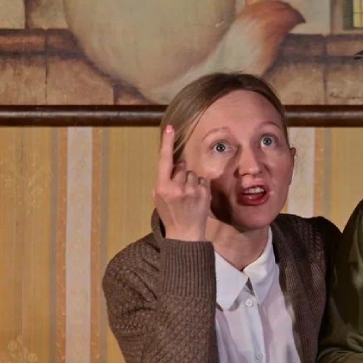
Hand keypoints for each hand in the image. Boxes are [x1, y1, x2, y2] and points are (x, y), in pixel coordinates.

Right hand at [154, 125, 210, 240]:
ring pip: (192, 173)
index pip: (164, 160)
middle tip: (180, 191)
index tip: (170, 128)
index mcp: (162, 187)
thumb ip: (164, 179)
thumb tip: (176, 164)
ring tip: (188, 197)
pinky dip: (200, 187)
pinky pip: (202, 180)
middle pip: (181, 166)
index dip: (167, 143)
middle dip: (181, 174)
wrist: (184, 234)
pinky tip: (196, 198)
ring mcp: (191, 191)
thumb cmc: (170, 214)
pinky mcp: (204, 194)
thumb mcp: (158, 198)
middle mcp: (176, 187)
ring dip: (191, 181)